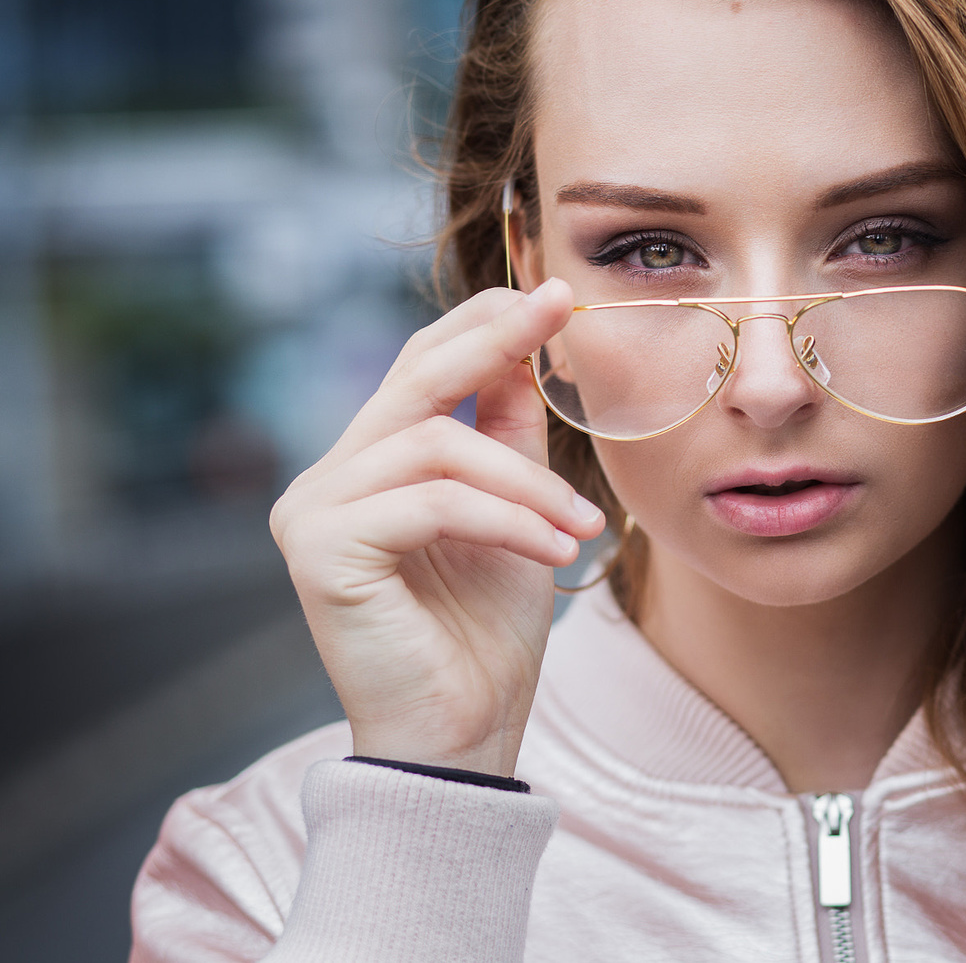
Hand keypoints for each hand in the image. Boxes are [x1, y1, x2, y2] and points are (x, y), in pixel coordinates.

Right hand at [269, 279, 603, 776]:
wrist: (462, 738)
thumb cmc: (486, 638)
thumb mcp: (515, 516)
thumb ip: (508, 436)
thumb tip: (527, 346)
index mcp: (370, 467)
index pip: (419, 367)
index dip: (484, 325)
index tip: (556, 294)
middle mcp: (329, 481)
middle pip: (416, 380)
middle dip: (496, 341)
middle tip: (561, 310)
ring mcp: (315, 512)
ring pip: (439, 449)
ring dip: (528, 483)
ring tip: (582, 526)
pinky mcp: (322, 551)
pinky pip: (434, 503)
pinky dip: (508, 519)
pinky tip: (557, 550)